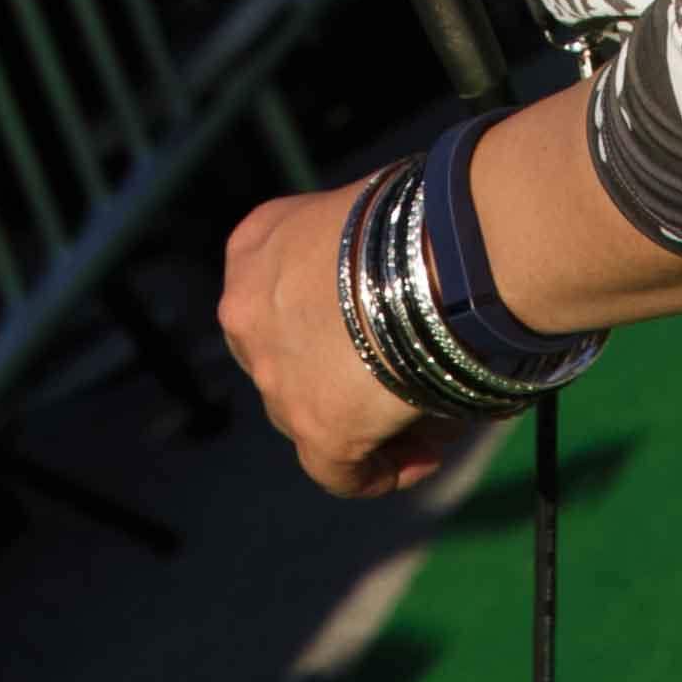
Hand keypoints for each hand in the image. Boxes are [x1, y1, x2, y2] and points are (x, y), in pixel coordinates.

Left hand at [217, 179, 459, 496]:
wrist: (429, 247)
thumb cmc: (414, 213)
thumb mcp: (360, 210)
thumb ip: (352, 249)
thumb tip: (392, 281)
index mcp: (254, 246)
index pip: (276, 294)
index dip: (323, 319)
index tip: (375, 326)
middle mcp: (246, 313)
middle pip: (289, 360)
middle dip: (339, 373)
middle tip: (401, 373)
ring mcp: (275, 375)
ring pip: (312, 416)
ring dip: (365, 421)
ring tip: (434, 412)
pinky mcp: (315, 428)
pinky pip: (340, 472)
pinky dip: (380, 471)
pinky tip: (425, 457)